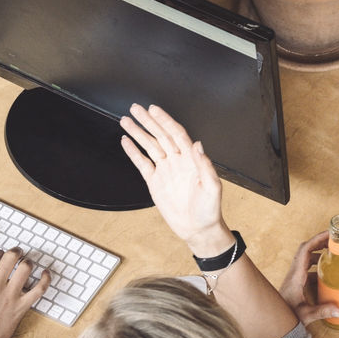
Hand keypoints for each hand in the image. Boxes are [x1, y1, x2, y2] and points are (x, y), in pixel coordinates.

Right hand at [0, 248, 48, 337]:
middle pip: (10, 258)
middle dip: (15, 252)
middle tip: (17, 253)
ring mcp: (10, 297)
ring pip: (25, 269)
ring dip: (28, 262)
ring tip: (26, 263)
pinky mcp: (22, 307)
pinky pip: (39, 289)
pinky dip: (46, 279)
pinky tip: (45, 273)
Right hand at [120, 103, 231, 256]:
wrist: (198, 229)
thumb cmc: (209, 209)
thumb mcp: (212, 187)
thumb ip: (205, 166)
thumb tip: (198, 145)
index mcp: (191, 159)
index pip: (176, 134)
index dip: (165, 121)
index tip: (154, 110)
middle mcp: (177, 161)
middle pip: (160, 136)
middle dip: (148, 121)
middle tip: (135, 108)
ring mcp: (165, 170)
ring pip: (149, 146)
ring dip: (138, 133)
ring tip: (126, 120)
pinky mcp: (155, 182)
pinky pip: (142, 163)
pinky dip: (133, 152)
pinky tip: (126, 141)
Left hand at [278, 232, 338, 324]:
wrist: (272, 322)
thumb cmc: (286, 317)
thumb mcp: (305, 315)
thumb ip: (322, 311)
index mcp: (296, 276)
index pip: (305, 250)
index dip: (317, 239)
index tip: (330, 234)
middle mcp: (294, 273)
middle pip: (306, 250)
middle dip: (320, 242)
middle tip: (334, 240)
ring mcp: (294, 277)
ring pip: (306, 258)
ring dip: (319, 253)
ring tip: (332, 253)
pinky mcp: (296, 282)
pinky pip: (307, 268)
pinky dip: (317, 265)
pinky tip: (326, 273)